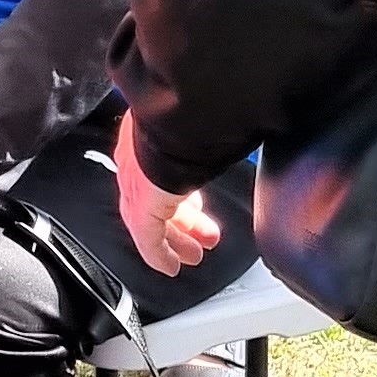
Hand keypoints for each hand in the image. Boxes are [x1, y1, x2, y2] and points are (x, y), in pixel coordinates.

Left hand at [111, 113, 220, 276]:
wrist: (176, 112)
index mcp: (149, 135)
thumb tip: (240, 129)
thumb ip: (212, 134)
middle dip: (185, 221)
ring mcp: (136, 183)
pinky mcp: (141, 206)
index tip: (196, 207)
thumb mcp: (200, 123)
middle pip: (158, 200)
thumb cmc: (194, 110)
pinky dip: (160, 254)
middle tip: (203, 235)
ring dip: (178, 239)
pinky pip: (147, 239)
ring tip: (196, 254)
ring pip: (153, 222)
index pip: (160, 172)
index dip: (182, 193)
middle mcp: (137, 160)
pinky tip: (171, 266)